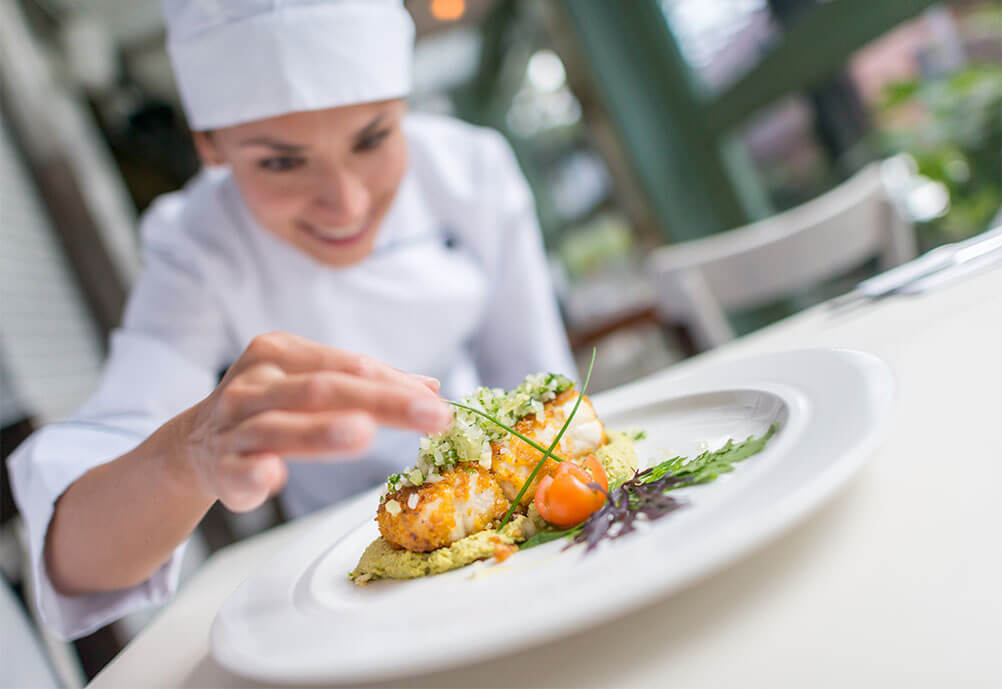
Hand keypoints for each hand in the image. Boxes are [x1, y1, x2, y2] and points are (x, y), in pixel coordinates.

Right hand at [173, 333, 451, 511]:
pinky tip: (273, 475)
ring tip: (363, 434)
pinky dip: (255, 472)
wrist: (194, 443)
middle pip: (323, 389)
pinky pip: (239, 468)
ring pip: (281, 426)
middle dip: (381, 401)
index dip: (395, 384)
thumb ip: (367, 385)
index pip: (349, 365)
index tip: (438, 403)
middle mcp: (256, 383)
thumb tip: (431, 388)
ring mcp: (234, 424)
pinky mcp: (222, 466)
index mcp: (281, 353)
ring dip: (321, 431)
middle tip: (429, 415)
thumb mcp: (311, 382)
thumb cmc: (268, 407)